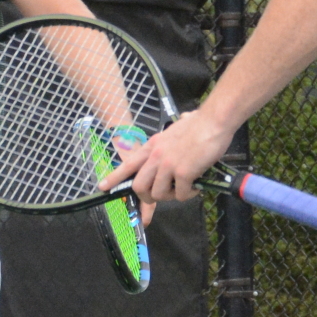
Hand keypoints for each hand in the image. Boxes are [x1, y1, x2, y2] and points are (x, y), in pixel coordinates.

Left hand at [110, 109, 237, 205]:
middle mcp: (156, 155)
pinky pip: (180, 194)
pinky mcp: (182, 173)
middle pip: (139, 186)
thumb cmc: (200, 123)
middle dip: (148, 196)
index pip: (128, 164)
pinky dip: (189, 194)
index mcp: (152, 145)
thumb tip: (184, 119)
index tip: (103, 187)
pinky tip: (197, 186)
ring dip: (171, 196)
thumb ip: (173, 133)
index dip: (114, 177)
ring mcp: (167, 164)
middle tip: (162, 195)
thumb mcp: (176, 128)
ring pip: (158, 193)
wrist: (213, 121)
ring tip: (184, 189)